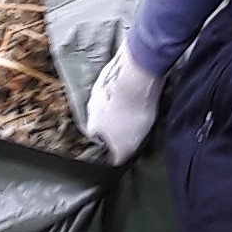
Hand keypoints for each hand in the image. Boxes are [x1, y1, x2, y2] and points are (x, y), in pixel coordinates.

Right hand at [86, 42, 162, 163]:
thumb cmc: (131, 113)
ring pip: (109, 100)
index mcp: (92, 124)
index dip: (111, 141)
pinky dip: (127, 89)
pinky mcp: (113, 70)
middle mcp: (91, 105)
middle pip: (102, 117)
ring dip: (120, 104)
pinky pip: (118, 85)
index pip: (97, 137)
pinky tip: (140, 91)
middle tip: (133, 123)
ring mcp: (100, 85)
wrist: (136, 75)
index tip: (124, 140)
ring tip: (139, 106)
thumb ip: (119, 154)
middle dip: (115, 120)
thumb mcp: (127, 143)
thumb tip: (114, 161)